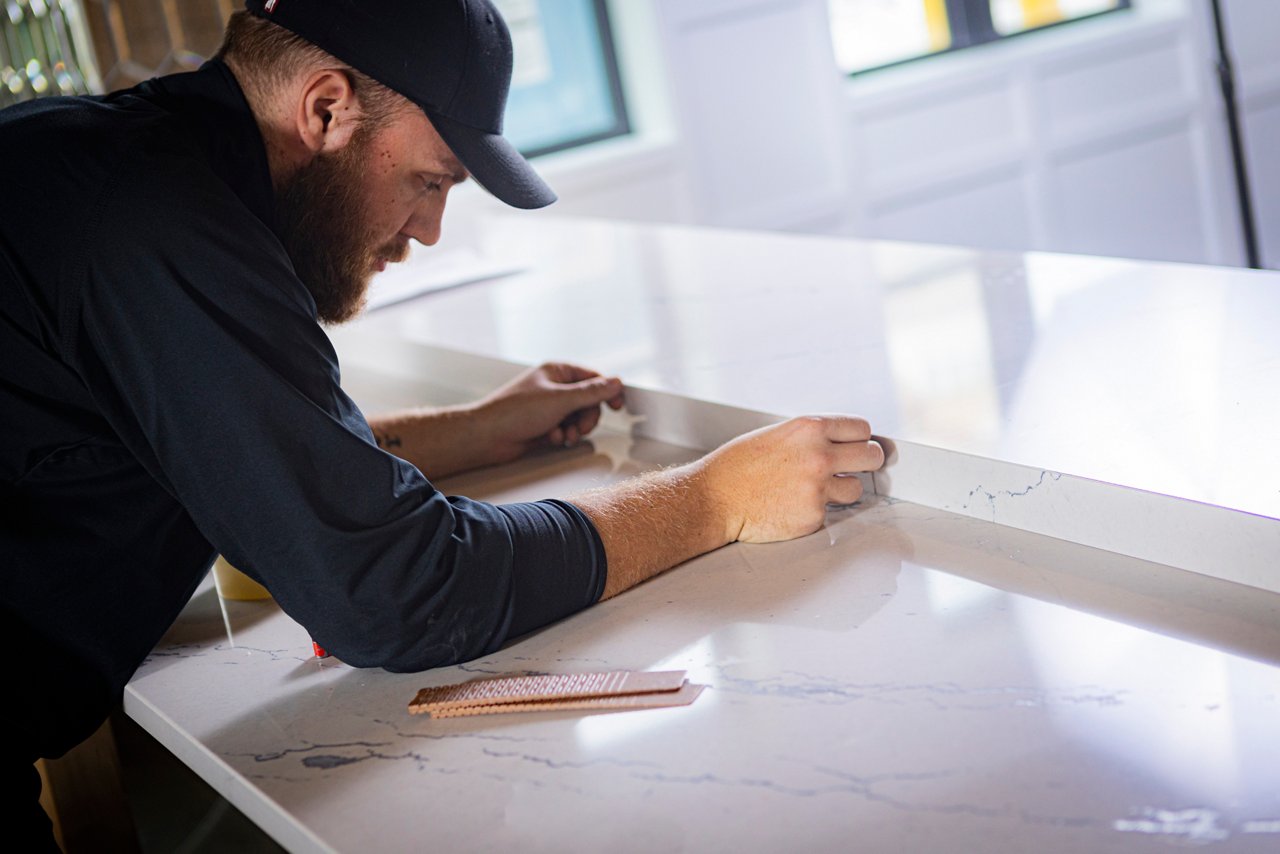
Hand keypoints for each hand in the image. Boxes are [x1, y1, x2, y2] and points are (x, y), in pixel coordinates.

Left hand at [472, 362, 624, 464]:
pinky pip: (566, 430)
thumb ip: (592, 392)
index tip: (618, 407)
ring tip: (564, 436)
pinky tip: (551, 438)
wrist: (487, 436)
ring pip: (579, 418)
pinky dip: (562, 436)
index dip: (608, 392)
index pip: (593, 378)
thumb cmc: (514, 411)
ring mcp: (550, 407)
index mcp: (557, 371)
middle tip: (580, 428)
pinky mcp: (545, 425)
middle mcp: (554, 387)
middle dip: (587, 417)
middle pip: (589, 402)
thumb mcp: (560, 400)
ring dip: (575, 429)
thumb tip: (616, 382)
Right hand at [699, 416, 883, 542]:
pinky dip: (815, 511)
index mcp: (809, 429)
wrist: (715, 498)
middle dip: (865, 462)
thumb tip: (840, 443)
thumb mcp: (777, 435)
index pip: (861, 428)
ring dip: (841, 490)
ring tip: (811, 489)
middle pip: (872, 456)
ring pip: (856, 489)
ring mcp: (818, 487)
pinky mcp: (814, 515)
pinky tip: (791, 505)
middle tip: (853, 467)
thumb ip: (811, 437)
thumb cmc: (738, 466)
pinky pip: (830, 512)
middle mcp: (819, 455)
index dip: (859, 438)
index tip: (856, 445)